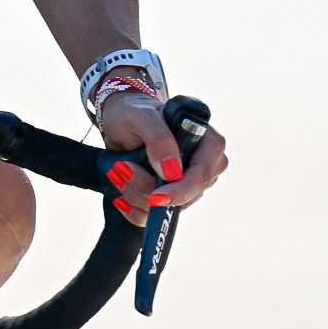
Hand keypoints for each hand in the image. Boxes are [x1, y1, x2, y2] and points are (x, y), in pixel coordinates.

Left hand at [95, 90, 224, 210]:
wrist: (119, 121)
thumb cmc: (134, 112)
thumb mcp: (141, 117)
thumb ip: (158, 139)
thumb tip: (172, 172)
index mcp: (208, 141)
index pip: (202, 174)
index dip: (181, 190)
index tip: (154, 197)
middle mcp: (205, 164)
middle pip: (185, 195)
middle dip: (147, 189)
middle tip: (121, 168)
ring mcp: (191, 182)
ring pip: (168, 207)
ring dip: (136, 194)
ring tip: (119, 169)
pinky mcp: (174, 195)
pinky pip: (157, 216)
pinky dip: (134, 209)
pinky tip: (121, 196)